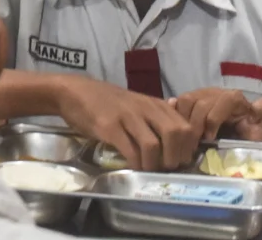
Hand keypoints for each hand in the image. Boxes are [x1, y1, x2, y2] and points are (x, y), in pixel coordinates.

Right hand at [53, 76, 198, 171]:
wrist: (73, 92)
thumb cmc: (106, 101)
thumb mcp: (136, 104)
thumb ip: (156, 116)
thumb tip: (180, 135)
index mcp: (154, 103)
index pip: (185, 126)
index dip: (188, 147)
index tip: (181, 159)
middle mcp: (144, 108)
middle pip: (176, 134)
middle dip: (175, 157)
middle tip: (167, 167)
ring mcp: (127, 116)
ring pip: (154, 145)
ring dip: (154, 164)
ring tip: (149, 169)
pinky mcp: (109, 127)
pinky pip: (131, 150)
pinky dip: (136, 164)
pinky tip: (133, 166)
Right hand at [173, 88, 261, 142]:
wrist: (233, 148)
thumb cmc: (246, 143)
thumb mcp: (257, 133)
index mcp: (235, 99)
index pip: (225, 99)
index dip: (214, 118)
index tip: (210, 138)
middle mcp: (217, 93)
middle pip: (201, 101)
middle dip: (196, 124)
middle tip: (194, 144)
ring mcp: (200, 95)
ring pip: (186, 100)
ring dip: (184, 121)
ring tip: (186, 138)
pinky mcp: (187, 102)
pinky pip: (175, 102)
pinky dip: (173, 114)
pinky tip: (174, 127)